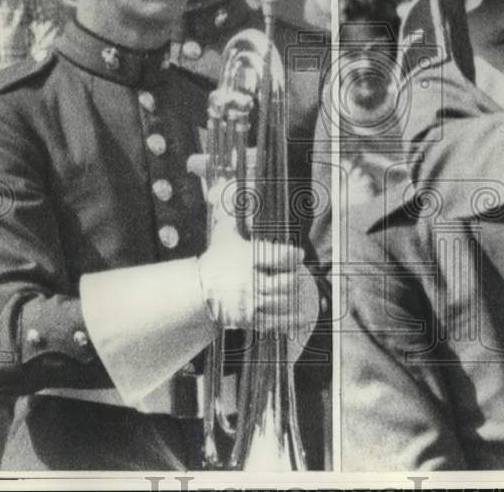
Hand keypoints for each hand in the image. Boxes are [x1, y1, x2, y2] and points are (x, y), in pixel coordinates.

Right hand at [198, 178, 318, 335]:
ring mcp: (251, 302)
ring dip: (296, 299)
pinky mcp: (250, 319)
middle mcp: (250, 282)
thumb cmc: (216, 257)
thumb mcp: (223, 231)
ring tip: (305, 293)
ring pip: (281, 302)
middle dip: (295, 279)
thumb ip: (230, 208)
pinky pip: (275, 322)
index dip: (291, 256)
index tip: (299, 255)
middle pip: (283, 283)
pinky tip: (304, 318)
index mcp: (246, 258)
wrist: (199, 290)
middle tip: (300, 275)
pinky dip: (291, 321)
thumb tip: (231, 180)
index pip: (276, 257)